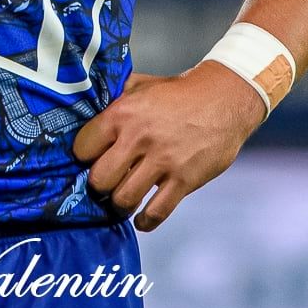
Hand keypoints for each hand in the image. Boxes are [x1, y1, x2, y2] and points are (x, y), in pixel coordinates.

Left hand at [72, 63, 267, 231]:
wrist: (223, 99)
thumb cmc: (178, 93)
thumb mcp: (140, 85)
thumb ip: (113, 98)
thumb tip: (86, 107)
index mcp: (123, 114)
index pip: (83, 147)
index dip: (83, 157)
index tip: (88, 161)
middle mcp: (139, 138)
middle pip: (100, 179)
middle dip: (99, 186)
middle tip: (105, 184)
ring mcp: (163, 161)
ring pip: (124, 199)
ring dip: (120, 205)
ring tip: (122, 200)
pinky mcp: (185, 180)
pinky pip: (157, 212)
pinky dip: (145, 221)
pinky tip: (141, 218)